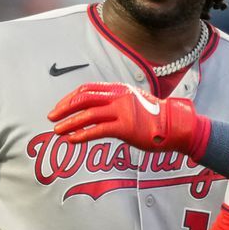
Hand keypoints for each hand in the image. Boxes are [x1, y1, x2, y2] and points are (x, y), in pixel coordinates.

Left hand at [49, 83, 202, 152]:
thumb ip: (116, 102)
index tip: (59, 108)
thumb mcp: (134, 101)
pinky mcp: (126, 127)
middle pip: (83, 99)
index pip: (87, 89)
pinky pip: (97, 130)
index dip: (69, 98)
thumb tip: (97, 108)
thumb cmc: (155, 117)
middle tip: (52, 118)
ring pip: (87, 115)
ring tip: (58, 132)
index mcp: (119, 89)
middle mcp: (119, 97)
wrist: (176, 126)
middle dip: (64, 108)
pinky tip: (73, 140)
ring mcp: (122, 111)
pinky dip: (82, 135)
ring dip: (69, 123)